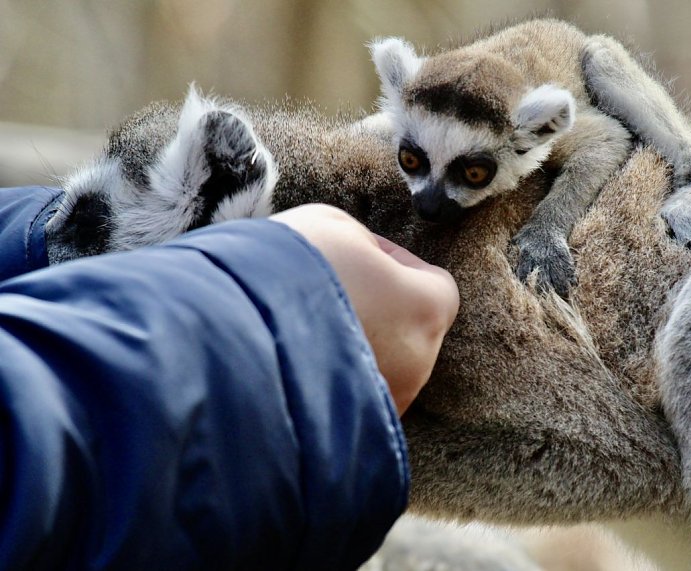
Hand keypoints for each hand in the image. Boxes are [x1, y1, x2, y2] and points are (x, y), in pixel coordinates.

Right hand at [270, 204, 458, 414]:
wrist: (230, 334)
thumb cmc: (290, 271)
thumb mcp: (334, 226)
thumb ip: (367, 246)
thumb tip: (368, 264)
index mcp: (427, 309)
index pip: (435, 286)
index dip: (399, 268)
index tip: (361, 262)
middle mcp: (418, 364)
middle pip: (408, 330)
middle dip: (377, 311)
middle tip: (326, 294)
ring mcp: (386, 404)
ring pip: (380, 367)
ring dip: (353, 349)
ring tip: (302, 330)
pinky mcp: (350, 432)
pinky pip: (350, 401)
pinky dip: (331, 385)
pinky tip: (294, 365)